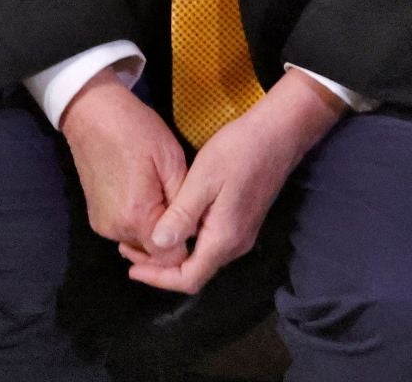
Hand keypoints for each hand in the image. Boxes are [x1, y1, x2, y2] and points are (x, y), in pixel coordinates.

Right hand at [62, 70, 188, 252]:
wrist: (94, 115)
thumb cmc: (138, 132)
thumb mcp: (171, 162)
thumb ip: (182, 204)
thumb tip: (194, 233)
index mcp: (136, 217)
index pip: (169, 257)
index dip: (189, 246)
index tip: (203, 227)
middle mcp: (115, 230)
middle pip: (153, 253)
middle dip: (174, 240)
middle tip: (192, 213)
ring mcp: (102, 225)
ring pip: (140, 244)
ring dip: (158, 232)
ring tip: (175, 205)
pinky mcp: (97, 218)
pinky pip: (126, 232)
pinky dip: (143, 225)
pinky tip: (155, 202)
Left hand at [125, 70, 344, 293]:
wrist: (281, 132)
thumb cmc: (240, 151)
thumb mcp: (203, 180)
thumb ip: (181, 216)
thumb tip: (157, 245)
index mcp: (224, 239)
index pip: (188, 279)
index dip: (158, 278)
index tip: (131, 268)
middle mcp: (236, 244)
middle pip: (196, 272)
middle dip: (161, 268)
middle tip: (130, 250)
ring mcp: (243, 233)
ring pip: (204, 259)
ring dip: (174, 255)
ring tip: (145, 239)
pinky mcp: (244, 220)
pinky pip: (211, 244)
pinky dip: (188, 243)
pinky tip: (173, 224)